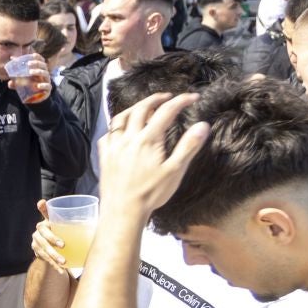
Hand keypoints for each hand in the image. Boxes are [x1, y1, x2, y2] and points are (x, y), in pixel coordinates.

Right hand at [30, 201, 69, 273]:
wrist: (47, 238)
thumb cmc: (55, 225)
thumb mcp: (55, 218)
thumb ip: (53, 211)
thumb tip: (42, 201)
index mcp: (42, 226)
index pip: (44, 230)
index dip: (52, 237)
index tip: (62, 245)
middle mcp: (36, 235)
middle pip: (44, 244)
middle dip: (53, 250)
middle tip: (65, 256)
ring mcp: (36, 245)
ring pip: (44, 253)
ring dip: (53, 259)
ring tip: (64, 264)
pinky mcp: (37, 253)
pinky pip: (45, 261)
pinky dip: (54, 266)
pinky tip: (62, 271)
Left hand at [97, 93, 207, 219]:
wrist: (122, 211)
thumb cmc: (150, 194)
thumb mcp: (175, 171)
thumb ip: (188, 147)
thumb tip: (203, 126)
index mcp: (148, 140)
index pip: (166, 112)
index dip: (181, 101)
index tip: (192, 97)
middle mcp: (128, 138)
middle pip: (141, 109)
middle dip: (156, 99)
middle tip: (168, 97)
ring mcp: (114, 146)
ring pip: (121, 118)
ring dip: (134, 108)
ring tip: (144, 107)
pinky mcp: (104, 156)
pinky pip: (108, 134)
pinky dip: (116, 126)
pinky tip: (122, 130)